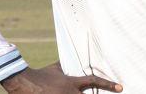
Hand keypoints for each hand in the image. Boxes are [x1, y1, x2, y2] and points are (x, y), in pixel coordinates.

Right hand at [1, 61, 121, 93]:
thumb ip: (64, 65)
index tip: (121, 88)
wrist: (24, 82)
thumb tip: (69, 55)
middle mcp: (70, 93)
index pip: (94, 81)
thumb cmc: (40, 75)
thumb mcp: (54, 69)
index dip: (108, 84)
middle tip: (114, 92)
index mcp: (72, 82)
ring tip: (70, 93)